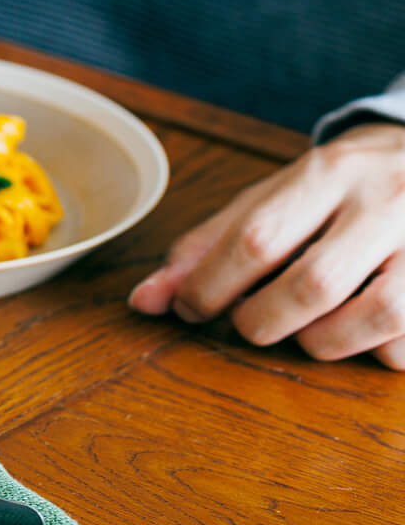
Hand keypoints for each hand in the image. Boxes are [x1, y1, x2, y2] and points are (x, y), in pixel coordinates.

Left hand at [128, 123, 404, 366]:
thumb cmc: (344, 186)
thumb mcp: (277, 195)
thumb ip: (210, 244)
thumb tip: (144, 301)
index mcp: (329, 172)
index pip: (256, 238)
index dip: (210, 287)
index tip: (191, 309)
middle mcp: (386, 202)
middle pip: (312, 285)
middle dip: (263, 322)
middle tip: (250, 323)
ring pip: (375, 316)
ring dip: (323, 342)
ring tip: (308, 330)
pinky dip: (381, 352)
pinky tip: (364, 335)